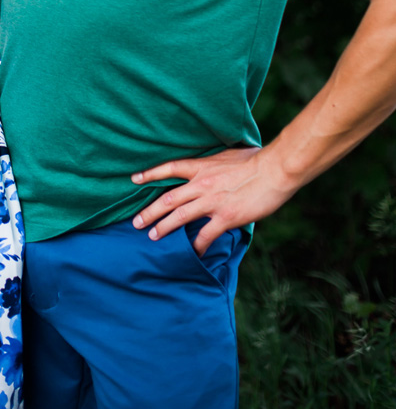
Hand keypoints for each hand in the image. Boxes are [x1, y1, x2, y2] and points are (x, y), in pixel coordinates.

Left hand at [130, 146, 296, 254]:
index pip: (168, 169)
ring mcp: (212, 202)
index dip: (150, 174)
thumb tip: (212, 164)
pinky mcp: (226, 217)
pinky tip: (191, 253)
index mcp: (201, 167)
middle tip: (136, 222)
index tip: (133, 179)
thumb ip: (214, 163)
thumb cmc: (256, 160)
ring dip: (164, 228)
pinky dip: (196, 246)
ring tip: (153, 236)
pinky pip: (205, 235)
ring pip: (180, 216)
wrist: (275, 170)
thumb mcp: (227, 155)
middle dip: (150, 212)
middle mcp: (201, 184)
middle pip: (168, 198)